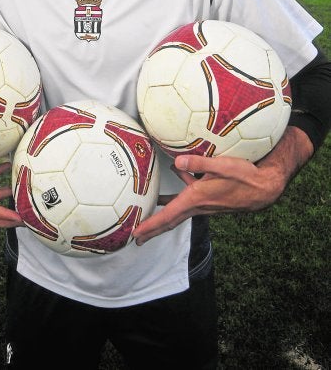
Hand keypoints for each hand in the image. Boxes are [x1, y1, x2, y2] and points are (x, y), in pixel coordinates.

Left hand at [134, 126, 312, 244]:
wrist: (264, 188)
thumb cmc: (245, 176)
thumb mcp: (222, 165)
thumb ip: (198, 163)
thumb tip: (177, 162)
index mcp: (197, 199)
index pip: (168, 216)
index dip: (151, 225)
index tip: (136, 234)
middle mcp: (199, 205)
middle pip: (170, 219)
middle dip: (153, 229)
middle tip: (137, 237)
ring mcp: (205, 204)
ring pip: (179, 210)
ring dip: (164, 213)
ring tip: (150, 211)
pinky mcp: (210, 199)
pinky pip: (189, 200)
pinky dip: (179, 195)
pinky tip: (177, 175)